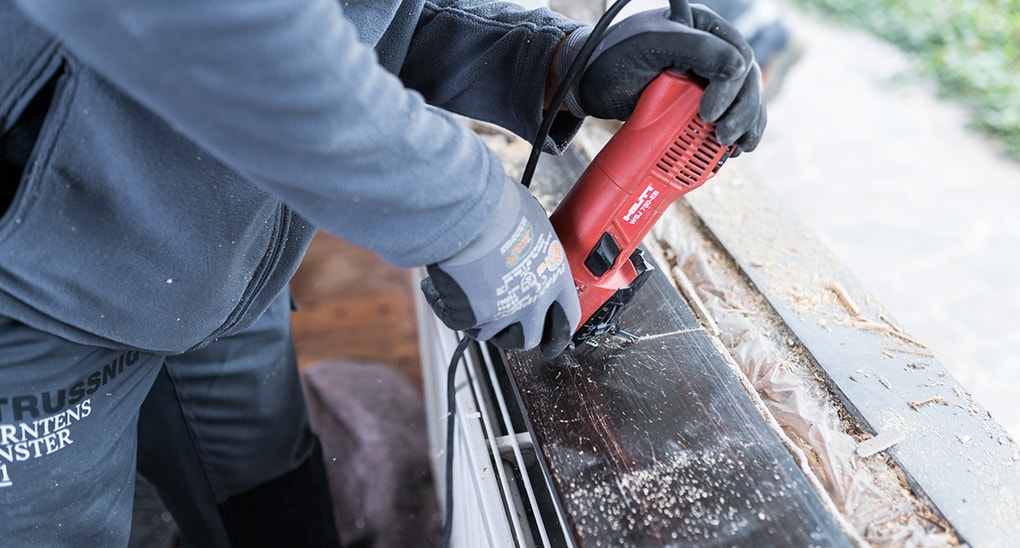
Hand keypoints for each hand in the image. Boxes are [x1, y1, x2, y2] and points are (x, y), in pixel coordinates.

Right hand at [420, 177, 580, 358]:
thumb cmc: (500, 209)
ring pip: (491, 334)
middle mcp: (533, 300)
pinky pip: (457, 321)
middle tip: (503, 326)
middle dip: (515, 333)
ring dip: (479, 321)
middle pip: (530, 337)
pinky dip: (445, 306)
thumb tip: (525, 237)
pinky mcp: (473, 315)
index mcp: (554, 277)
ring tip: (467, 298)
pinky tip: (438, 289)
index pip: (568, 316)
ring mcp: (503, 312)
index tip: (551, 336)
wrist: (470, 215)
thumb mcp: (532, 221)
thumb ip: (532, 243)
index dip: (558, 329)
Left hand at [558, 6, 765, 152]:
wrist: (587, 83)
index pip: (736, 57)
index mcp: (703, 28)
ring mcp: (706, 77)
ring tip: (734, 148)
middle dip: (741, 112)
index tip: (708, 113)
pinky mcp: (698, 101)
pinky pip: (730, 116)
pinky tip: (733, 150)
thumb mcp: (651, 45)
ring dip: (746, 126)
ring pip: (744, 101)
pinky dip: (737, 133)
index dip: (730, 88)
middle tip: (723, 137)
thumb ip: (696, 50)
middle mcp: (710, 50)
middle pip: (746, 82)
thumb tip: (739, 68)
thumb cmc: (611, 57)